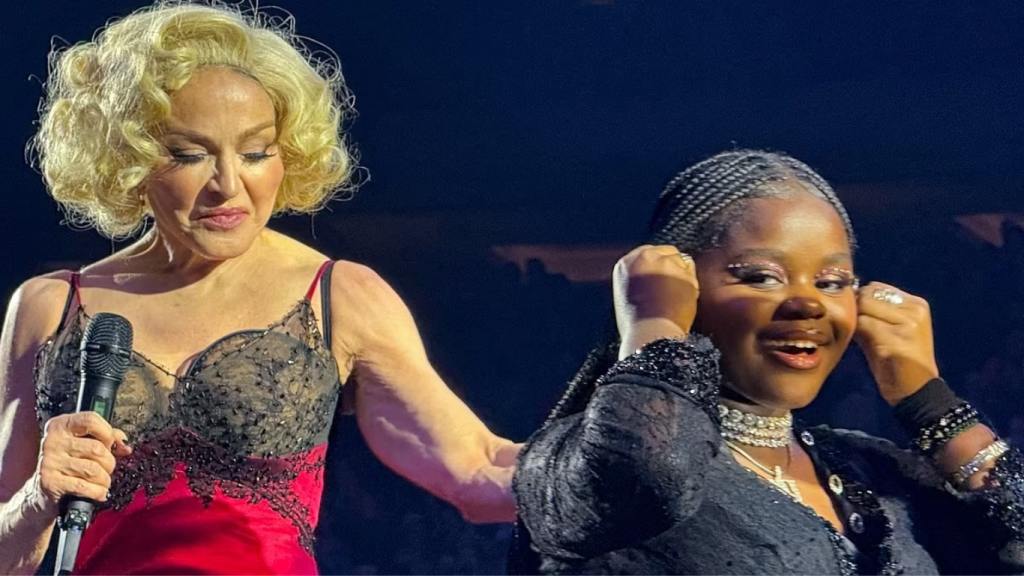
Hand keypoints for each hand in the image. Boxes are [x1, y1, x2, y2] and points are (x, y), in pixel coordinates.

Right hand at [28, 412, 130, 515]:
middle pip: (97, 448)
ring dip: (104, 479)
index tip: (111, 444)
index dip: (107, 432)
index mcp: (61, 425)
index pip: (90, 419)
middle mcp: (53, 441)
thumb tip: (125, 444)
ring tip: (102, 482)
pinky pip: (84, 486)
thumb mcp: (83, 443)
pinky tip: (99, 493)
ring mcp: (50, 461)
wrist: (41, 490)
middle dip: (109, 462)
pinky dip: (97, 492)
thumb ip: (106, 438)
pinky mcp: (50, 482)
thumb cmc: (68, 463)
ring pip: (93, 469)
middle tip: (106, 468)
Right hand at [613, 245, 698, 351]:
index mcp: (624, 264)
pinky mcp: (683, 272)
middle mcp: (643, 258)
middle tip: (671, 288)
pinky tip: (684, 300)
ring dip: (682, 275)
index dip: (656, 265)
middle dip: (671, 266)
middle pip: (666, 251)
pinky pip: (692, 271)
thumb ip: (638, 279)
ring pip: (681, 260)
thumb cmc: (636, 324)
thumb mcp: (627, 295)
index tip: (660, 277)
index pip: (646, 252)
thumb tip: (651, 276)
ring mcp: (664, 263)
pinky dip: (692, 284)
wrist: (649, 335)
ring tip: (676, 298)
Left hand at [854, 282, 939, 404]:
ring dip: (855, 322)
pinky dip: (856, 333)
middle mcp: (915, 309)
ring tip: (860, 338)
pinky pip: (862, 324)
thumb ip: (873, 313)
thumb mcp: (890, 332)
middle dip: (856, 308)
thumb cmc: (899, 363)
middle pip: (869, 294)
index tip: (858, 317)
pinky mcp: (896, 337)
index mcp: (917, 305)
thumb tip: (846, 299)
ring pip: (863, 308)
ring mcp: (908, 322)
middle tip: (856, 328)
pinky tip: (861, 346)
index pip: (877, 287)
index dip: (861, 300)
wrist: (917, 391)